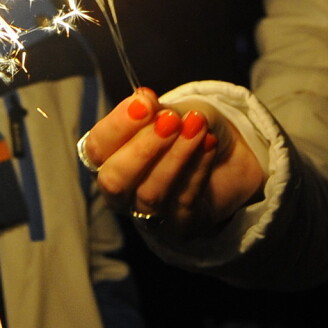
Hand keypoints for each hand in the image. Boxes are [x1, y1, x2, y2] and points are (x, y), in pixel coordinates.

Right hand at [80, 88, 265, 236]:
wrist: (230, 157)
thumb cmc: (188, 131)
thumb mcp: (172, 112)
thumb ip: (155, 111)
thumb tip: (144, 100)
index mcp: (108, 158)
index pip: (97, 147)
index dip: (118, 125)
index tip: (145, 102)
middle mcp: (120, 191)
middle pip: (114, 180)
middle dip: (143, 147)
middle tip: (171, 120)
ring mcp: (147, 215)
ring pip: (150, 194)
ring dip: (175, 157)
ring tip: (198, 126)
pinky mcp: (179, 227)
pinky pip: (184, 201)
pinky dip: (198, 169)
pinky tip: (210, 143)